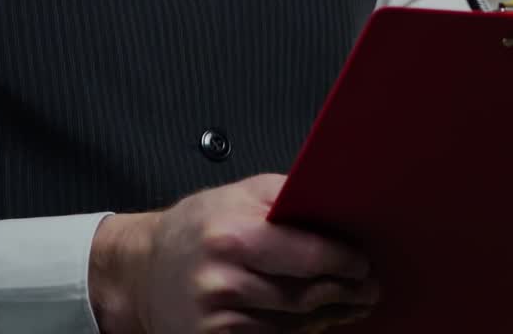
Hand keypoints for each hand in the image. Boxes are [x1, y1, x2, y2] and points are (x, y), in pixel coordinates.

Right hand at [90, 174, 378, 333]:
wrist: (143, 272)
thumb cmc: (197, 227)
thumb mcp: (236, 193)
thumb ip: (283, 196)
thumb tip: (333, 200)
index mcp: (232, 235)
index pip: (304, 254)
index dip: (342, 261)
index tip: (362, 262)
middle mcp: (225, 281)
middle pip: (304, 295)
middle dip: (344, 292)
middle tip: (369, 287)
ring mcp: (220, 319)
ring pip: (294, 324)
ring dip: (329, 315)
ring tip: (352, 303)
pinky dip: (301, 331)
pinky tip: (319, 320)